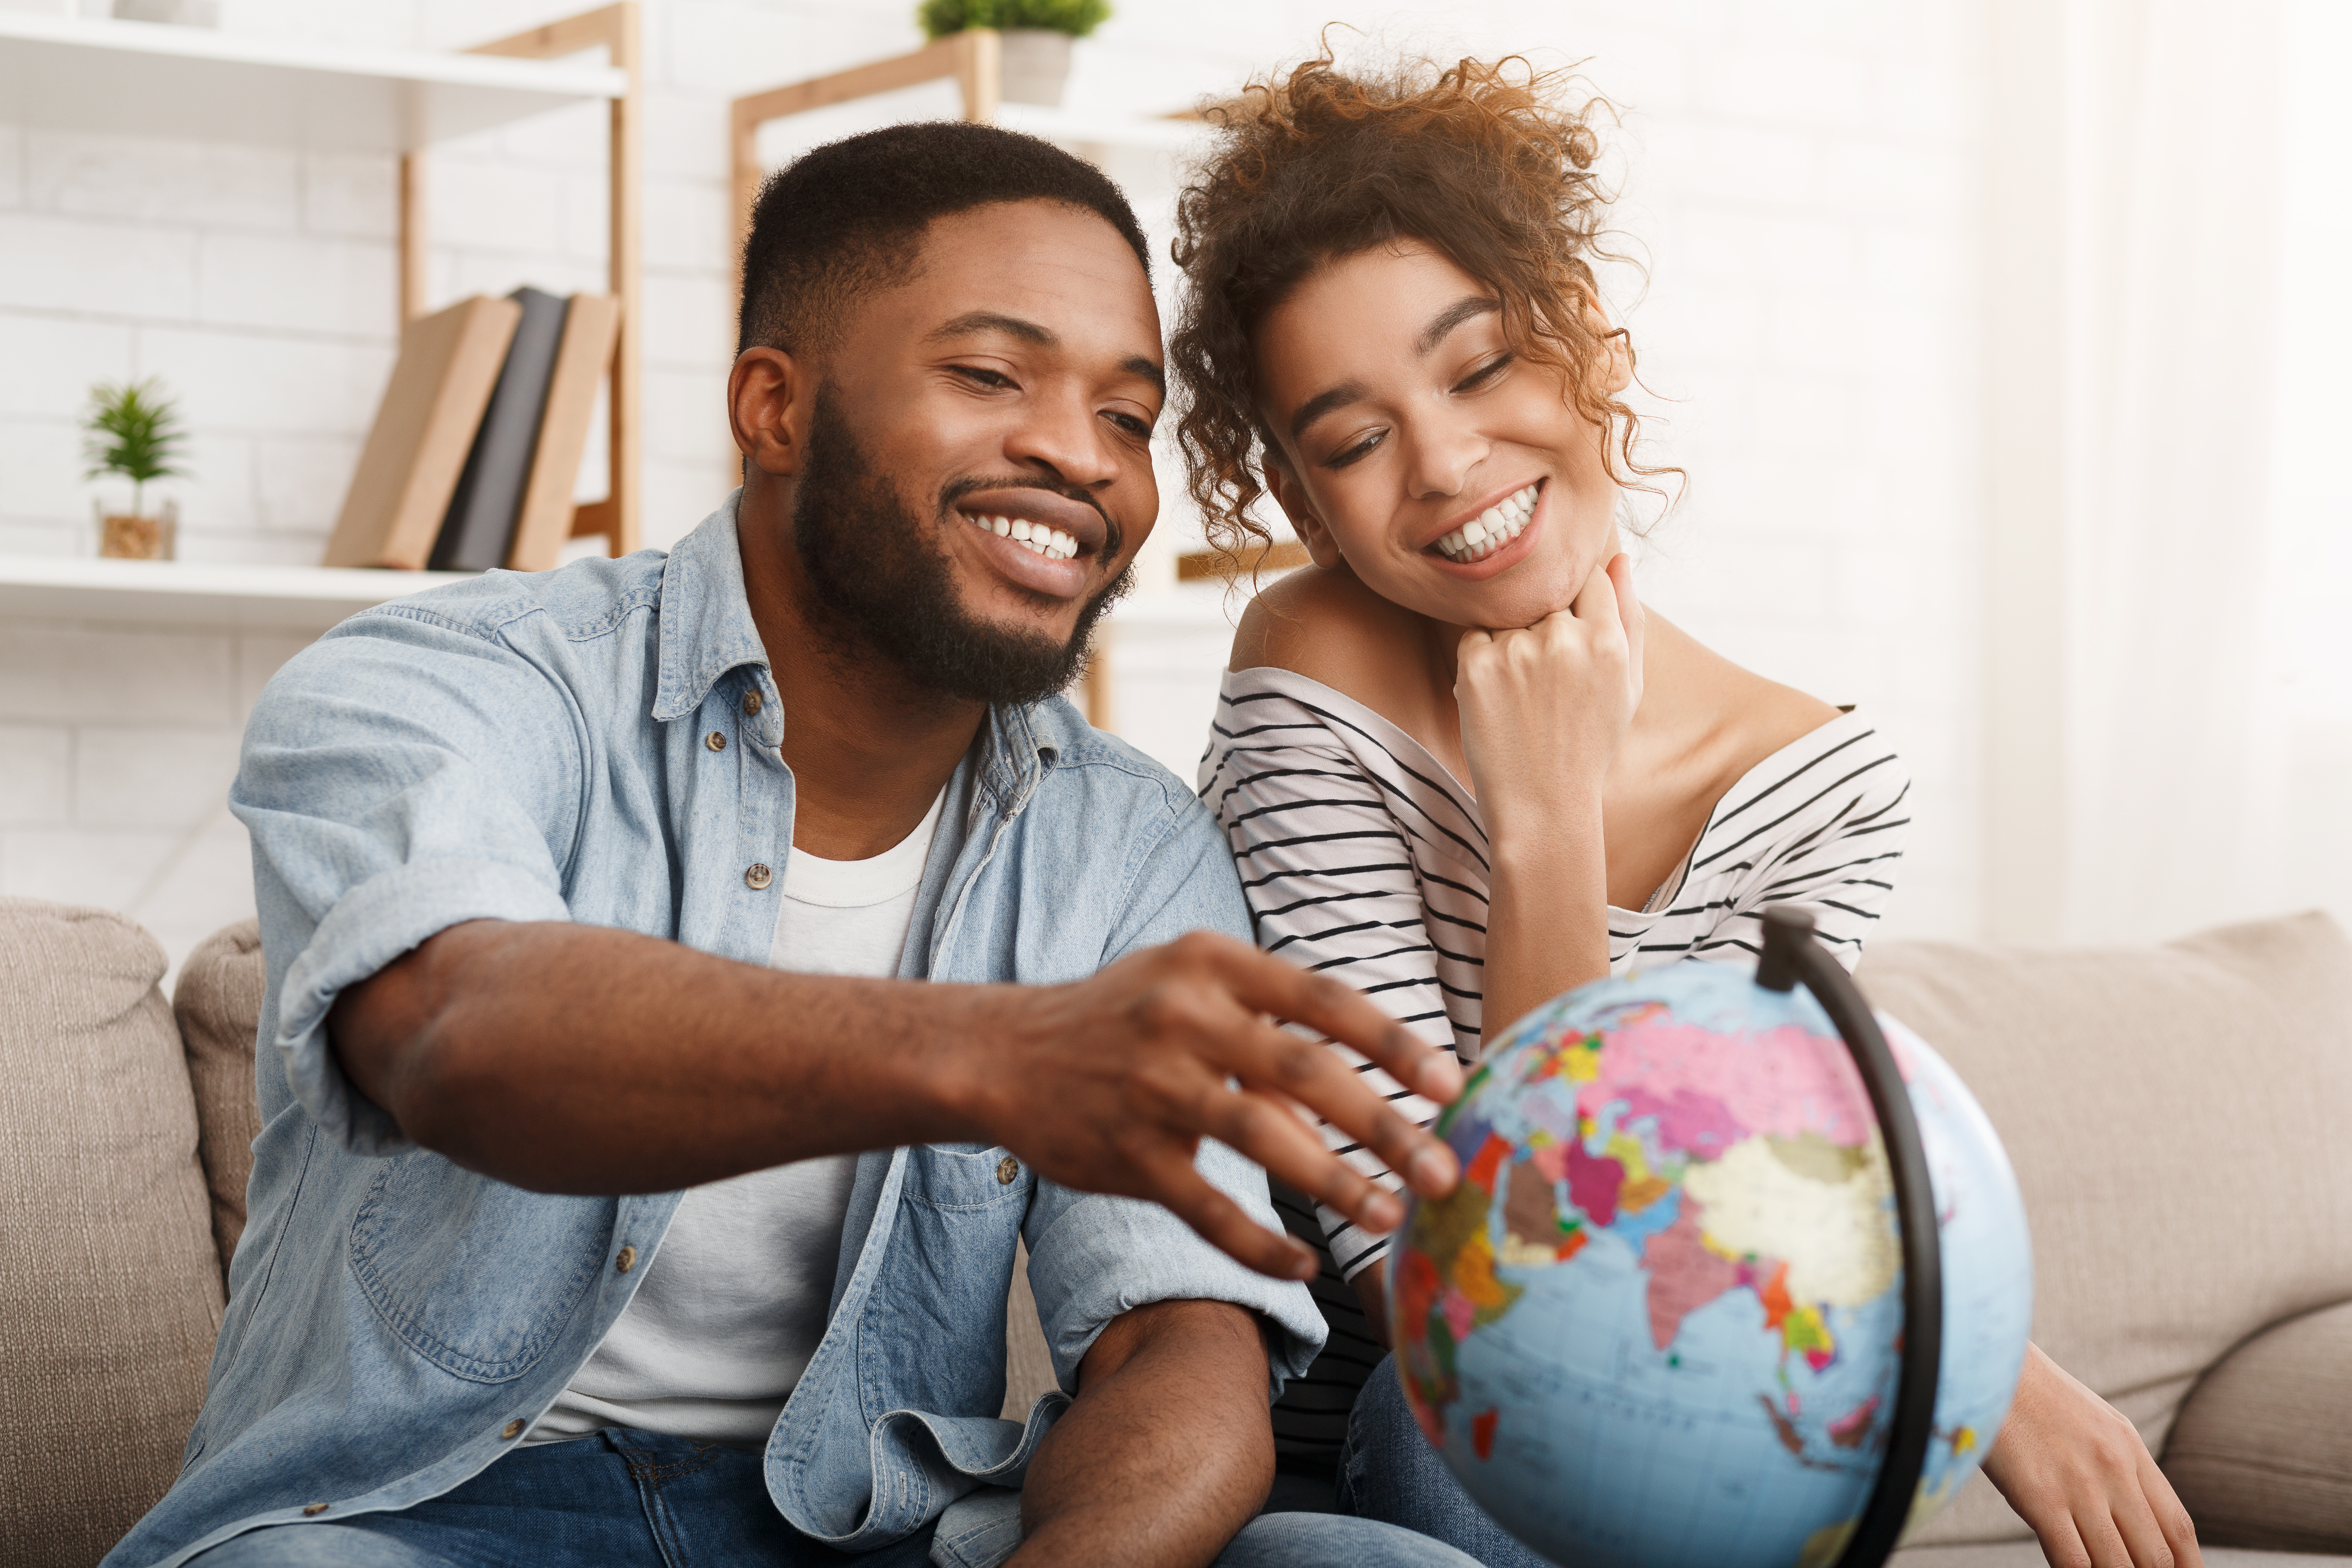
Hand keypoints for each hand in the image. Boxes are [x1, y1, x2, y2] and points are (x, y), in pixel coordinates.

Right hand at [967, 931, 1463, 1280]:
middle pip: (1304, 1070)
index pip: (1321, 999)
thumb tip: (1366, 1084)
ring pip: (1260, 1138)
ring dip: (1333, 1183)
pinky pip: (1205, 1207)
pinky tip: (1302, 1265)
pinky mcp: (1124, 1153)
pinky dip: (1257, 1243)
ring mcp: (1151, 1086)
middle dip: (1383, 1124)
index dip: (1392, 1042)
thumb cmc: (1123, 1017)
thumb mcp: (1191, 984)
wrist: (1005, 1055)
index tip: (1451, 1083)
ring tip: (1388, 1217)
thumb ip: (1270, 1022)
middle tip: (1443, 1169)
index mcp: (1211, 964)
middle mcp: (1183, 1017)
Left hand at [1454, 552, 1644, 826]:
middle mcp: (1562, 638)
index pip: (1586, 577)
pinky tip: (1500, 697)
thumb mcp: (1628, 684)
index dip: (1574, 599)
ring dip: (1511, 638)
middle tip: (1545, 672)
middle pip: (1543, 594)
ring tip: (1524, 690)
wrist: (1542, 803)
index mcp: (1607, 640)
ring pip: (1507, 613)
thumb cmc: (1589, 742)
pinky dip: (1482, 658)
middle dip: (1542, 620)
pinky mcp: (1475, 666)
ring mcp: (1516, 651)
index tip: (1570, 628)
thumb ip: (1630, 617)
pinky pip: (1474, 635)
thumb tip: (1620, 558)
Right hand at [1981, 1343, 2202, 1567]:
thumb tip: (2129, 1516)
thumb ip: (2117, 1464)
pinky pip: (2073, 1562)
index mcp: (2130, 1448)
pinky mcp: (2041, 1498)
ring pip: (2117, 1565)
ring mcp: (2080, 1485)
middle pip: (2154, 1554)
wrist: (1985, 1362)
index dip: (2188, 1567)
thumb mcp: (2092, 1420)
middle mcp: (2114, 1469)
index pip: (2178, 1526)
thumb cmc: (2029, 1393)